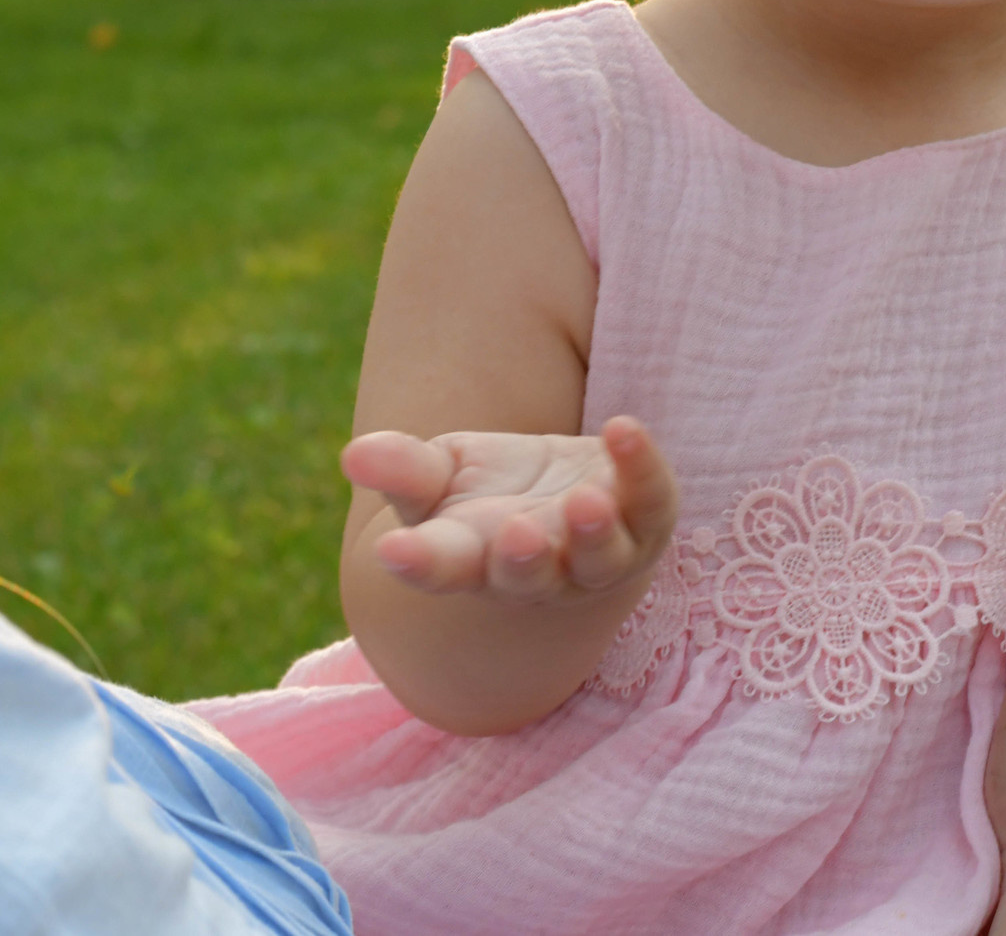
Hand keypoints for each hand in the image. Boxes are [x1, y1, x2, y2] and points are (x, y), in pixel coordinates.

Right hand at [341, 415, 677, 603]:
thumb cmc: (487, 495)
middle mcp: (538, 570)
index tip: (392, 551)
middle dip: (523, 560)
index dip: (418, 562)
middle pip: (529, 576)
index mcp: (471, 560)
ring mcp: (598, 553)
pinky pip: (652, 500)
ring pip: (601, 559)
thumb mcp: (437, 475)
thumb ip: (403, 468)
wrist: (568, 501)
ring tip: (585, 503)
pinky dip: (642, 467)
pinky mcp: (645, 517)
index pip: (440, 567)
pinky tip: (623, 429)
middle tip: (515, 534)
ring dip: (593, 534)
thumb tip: (354, 454)